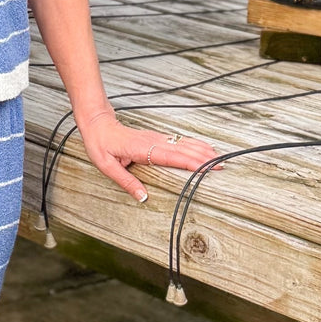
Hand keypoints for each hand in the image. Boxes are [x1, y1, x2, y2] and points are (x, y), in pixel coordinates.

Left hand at [77, 108, 219, 203]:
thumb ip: (126, 182)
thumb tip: (143, 197)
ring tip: (219, 158)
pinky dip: (194, 145)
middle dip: (204, 158)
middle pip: (184, 151)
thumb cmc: (101, 144)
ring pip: (184, 144)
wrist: (98, 124)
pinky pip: (179, 142)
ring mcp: (157, 138)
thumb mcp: (108, 167)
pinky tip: (202, 149)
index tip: (206, 168)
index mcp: (144, 149)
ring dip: (202, 151)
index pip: (173, 158)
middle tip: (222, 167)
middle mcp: (154, 142)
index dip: (191, 163)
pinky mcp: (157, 138)